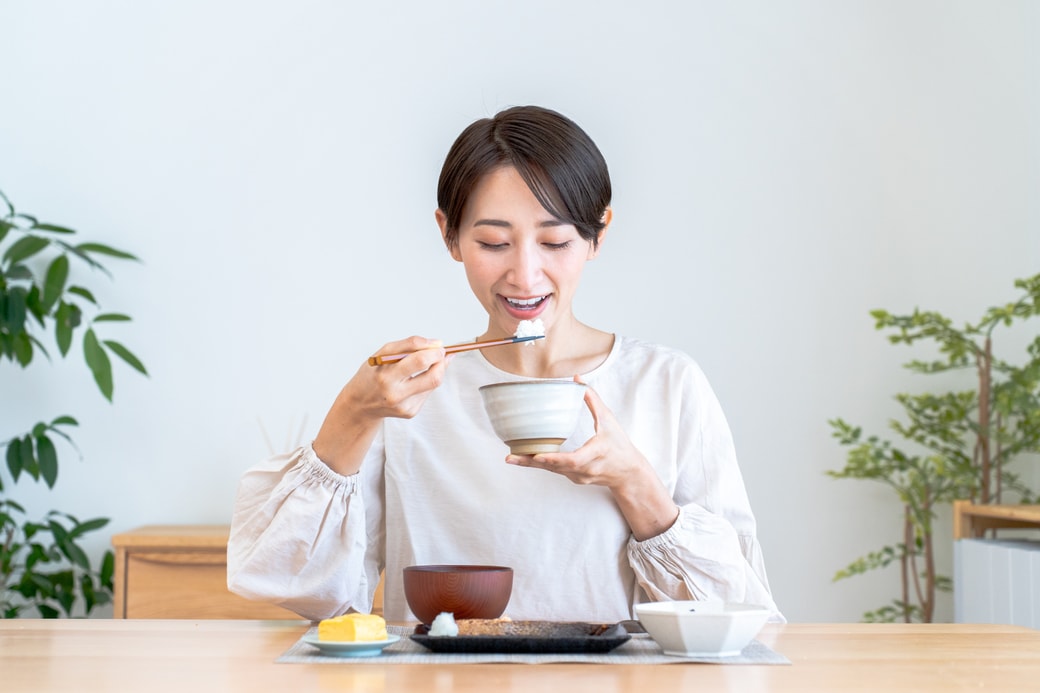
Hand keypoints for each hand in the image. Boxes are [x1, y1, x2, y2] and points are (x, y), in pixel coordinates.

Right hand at [313, 336, 448, 473]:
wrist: (361, 404)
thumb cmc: (373, 374)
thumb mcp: (382, 355)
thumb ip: (408, 345)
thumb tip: (437, 345)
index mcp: (386, 376)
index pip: (418, 360)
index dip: (433, 349)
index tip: (438, 344)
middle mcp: (395, 393)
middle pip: (433, 376)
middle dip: (441, 361)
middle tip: (440, 353)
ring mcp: (404, 405)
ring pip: (434, 383)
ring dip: (438, 369)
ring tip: (431, 363)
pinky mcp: (410, 412)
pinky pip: (427, 392)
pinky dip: (427, 381)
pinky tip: (417, 379)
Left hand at [505, 375, 679, 540]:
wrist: (629, 473)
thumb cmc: (619, 445)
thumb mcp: (609, 421)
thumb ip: (593, 400)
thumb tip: (577, 379)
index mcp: (595, 454)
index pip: (573, 460)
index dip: (554, 459)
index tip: (537, 456)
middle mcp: (585, 469)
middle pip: (555, 468)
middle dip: (532, 462)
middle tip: (510, 457)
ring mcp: (579, 477)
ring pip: (552, 471)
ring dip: (531, 464)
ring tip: (512, 458)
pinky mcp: (575, 479)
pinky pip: (555, 471)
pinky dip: (541, 464)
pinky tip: (526, 458)